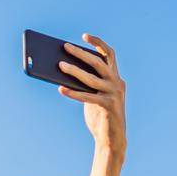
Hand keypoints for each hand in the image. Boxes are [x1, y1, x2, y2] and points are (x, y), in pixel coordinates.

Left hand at [57, 33, 126, 160]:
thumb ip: (85, 84)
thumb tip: (63, 69)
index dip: (98, 43)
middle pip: (98, 63)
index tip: (84, 36)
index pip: (109, 54)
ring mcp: (114, 94)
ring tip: (59, 65)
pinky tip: (60, 89)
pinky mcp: (109, 106)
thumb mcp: (93, 95)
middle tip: (65, 46)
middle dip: (80, 53)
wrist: (112, 139)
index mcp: (115, 77)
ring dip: (73, 71)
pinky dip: (73, 93)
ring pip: (91, 78)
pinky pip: (88, 97)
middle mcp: (117, 83)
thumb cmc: (99, 115)